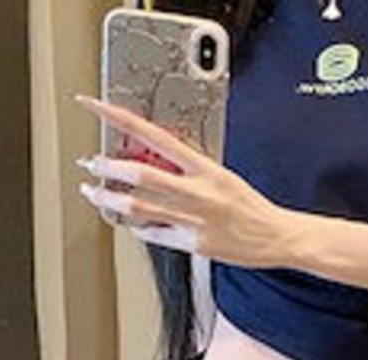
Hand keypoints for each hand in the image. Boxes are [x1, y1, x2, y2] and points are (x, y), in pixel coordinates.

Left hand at [74, 93, 296, 265]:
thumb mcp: (221, 175)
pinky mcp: (193, 245)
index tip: (96, 107)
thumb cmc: (249, 207)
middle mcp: (196, 192)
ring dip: (110, 201)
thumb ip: (190, 167)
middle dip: (109, 168)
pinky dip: (138, 228)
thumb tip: (159, 158)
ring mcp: (193, 220)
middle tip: (91, 163)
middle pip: (141, 175)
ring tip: (95, 194)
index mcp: (203, 167)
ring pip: (139, 208)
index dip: (119, 119)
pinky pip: (155, 235)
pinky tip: (130, 223)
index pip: (153, 134)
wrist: (276, 236)